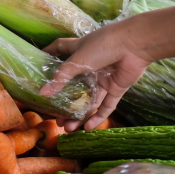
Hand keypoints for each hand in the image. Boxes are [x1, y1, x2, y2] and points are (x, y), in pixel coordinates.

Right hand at [40, 6, 174, 131]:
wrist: (135, 45)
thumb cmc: (103, 45)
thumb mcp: (77, 60)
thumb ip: (61, 77)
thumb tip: (43, 92)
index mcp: (79, 50)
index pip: (61, 49)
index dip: (51, 53)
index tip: (40, 60)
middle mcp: (90, 65)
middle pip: (74, 85)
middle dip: (64, 101)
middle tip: (56, 116)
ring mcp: (103, 77)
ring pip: (89, 100)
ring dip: (79, 114)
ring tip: (68, 128)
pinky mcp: (116, 88)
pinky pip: (106, 106)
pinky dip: (98, 117)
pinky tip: (88, 128)